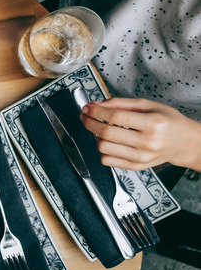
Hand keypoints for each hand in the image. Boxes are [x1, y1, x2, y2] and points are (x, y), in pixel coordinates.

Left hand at [81, 97, 200, 169]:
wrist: (183, 142)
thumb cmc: (168, 122)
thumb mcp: (149, 105)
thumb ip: (121, 103)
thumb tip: (98, 104)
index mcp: (153, 124)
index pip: (116, 116)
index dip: (96, 111)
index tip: (88, 107)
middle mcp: (147, 142)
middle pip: (106, 133)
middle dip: (90, 122)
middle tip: (86, 116)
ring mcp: (141, 157)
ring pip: (104, 147)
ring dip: (95, 136)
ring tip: (100, 128)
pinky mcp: (136, 166)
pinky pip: (107, 160)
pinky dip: (102, 150)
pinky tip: (108, 141)